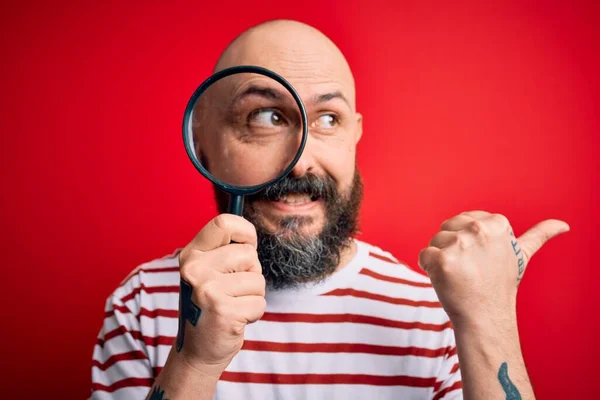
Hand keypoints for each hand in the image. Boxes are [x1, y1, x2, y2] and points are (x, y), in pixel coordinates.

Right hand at [176, 214, 266, 374]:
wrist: (197, 351)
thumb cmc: (209, 306)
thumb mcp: (207, 273)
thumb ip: (223, 251)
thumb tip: (249, 232)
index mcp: (191, 255)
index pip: (223, 222)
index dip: (245, 231)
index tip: (248, 245)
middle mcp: (195, 270)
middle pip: (249, 254)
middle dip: (251, 272)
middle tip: (233, 290)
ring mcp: (208, 290)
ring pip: (258, 279)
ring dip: (253, 295)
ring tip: (233, 305)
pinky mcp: (224, 312)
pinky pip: (260, 302)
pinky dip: (254, 313)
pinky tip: (235, 319)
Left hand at [418, 211, 568, 326]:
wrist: (486, 316)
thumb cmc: (499, 285)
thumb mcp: (521, 256)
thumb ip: (538, 236)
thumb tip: (563, 225)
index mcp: (497, 223)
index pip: (463, 220)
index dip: (466, 241)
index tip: (480, 259)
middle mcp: (479, 229)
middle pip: (446, 228)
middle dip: (452, 248)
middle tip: (469, 269)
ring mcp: (460, 244)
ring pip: (434, 241)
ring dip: (440, 259)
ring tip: (459, 276)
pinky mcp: (442, 259)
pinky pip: (424, 255)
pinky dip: (429, 268)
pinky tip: (445, 280)